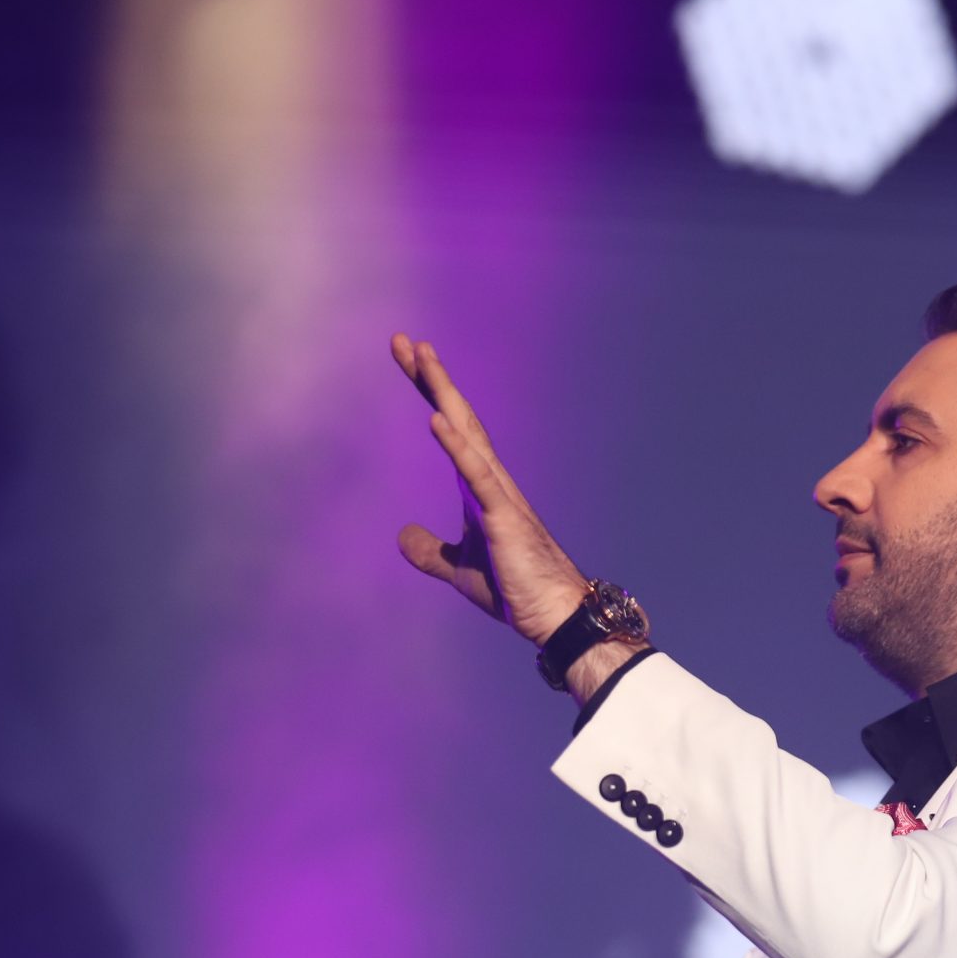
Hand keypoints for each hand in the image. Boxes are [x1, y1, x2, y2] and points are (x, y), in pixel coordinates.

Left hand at [390, 334, 590, 644]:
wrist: (555, 616)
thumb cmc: (516, 590)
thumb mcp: (458, 569)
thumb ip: (431, 552)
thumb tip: (402, 536)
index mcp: (479, 488)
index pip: (451, 429)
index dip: (429, 393)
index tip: (408, 359)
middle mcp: (490, 480)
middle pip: (457, 417)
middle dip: (431, 379)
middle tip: (404, 341)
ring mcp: (499, 494)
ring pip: (467, 433)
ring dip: (443, 394)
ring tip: (421, 357)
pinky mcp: (504, 516)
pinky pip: (476, 475)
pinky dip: (456, 447)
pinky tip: (436, 422)